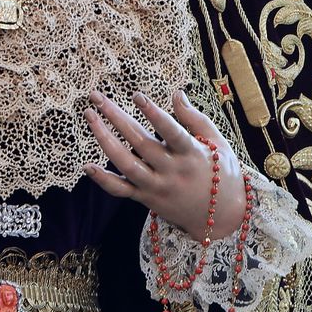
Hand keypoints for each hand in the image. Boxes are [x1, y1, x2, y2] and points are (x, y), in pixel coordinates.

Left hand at [82, 89, 245, 238]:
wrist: (224, 218)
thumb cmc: (222, 173)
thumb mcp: (218, 143)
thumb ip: (195, 118)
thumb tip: (176, 93)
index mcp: (192, 154)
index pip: (171, 132)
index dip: (154, 114)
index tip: (136, 95)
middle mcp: (173, 172)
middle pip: (140, 143)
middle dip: (116, 117)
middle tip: (97, 97)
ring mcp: (158, 187)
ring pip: (126, 164)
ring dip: (104, 139)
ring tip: (90, 117)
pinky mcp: (147, 200)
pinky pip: (121, 191)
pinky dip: (103, 180)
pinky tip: (87, 165)